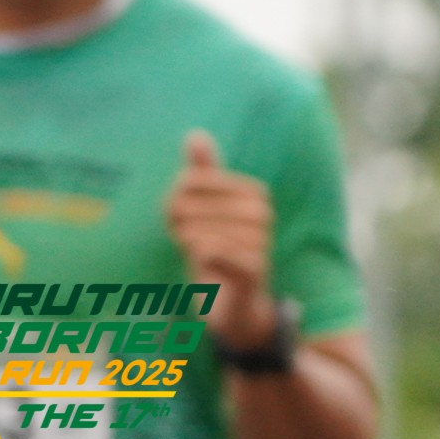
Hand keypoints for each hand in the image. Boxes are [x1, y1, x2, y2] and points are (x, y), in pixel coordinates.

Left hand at [165, 129, 279, 348]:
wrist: (236, 305)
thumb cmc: (219, 250)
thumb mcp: (207, 210)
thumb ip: (203, 172)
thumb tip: (196, 133)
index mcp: (253, 192)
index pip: (192, 181)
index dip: (176, 199)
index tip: (180, 216)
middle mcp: (262, 213)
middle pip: (192, 207)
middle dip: (178, 223)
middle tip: (184, 238)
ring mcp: (262, 241)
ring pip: (199, 232)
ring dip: (186, 244)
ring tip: (193, 252)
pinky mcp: (254, 270)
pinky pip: (215, 253)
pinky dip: (201, 256)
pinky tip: (202, 259)